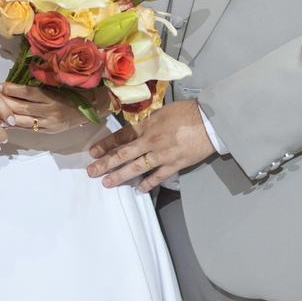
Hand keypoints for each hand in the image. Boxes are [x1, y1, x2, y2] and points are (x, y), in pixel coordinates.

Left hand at [0, 83, 109, 133]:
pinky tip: (5, 123)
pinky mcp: (48, 131)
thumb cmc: (70, 95)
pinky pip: (29, 128)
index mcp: (52, 97)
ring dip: (7, 117)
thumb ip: (38, 90)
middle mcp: (50, 111)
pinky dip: (16, 126)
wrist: (86, 110)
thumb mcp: (55, 88)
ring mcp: (49, 123)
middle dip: (5, 103)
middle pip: (23, 108)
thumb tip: (16, 88)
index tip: (0, 85)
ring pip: (23, 121)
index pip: (29, 93)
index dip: (13, 89)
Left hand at [87, 99, 214, 192]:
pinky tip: (139, 189)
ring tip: (108, 183)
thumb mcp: (163, 111)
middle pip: (124, 154)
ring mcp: (162, 154)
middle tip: (92, 171)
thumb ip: (149, 122)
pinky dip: (148, 184)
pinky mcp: (175, 164)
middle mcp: (151, 141)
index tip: (93, 152)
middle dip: (106, 163)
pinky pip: (158, 176)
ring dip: (121, 176)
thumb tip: (140, 129)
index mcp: (148, 125)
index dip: (106, 144)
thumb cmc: (188, 112)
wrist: (209, 121)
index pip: (122, 135)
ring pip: (137, 168)